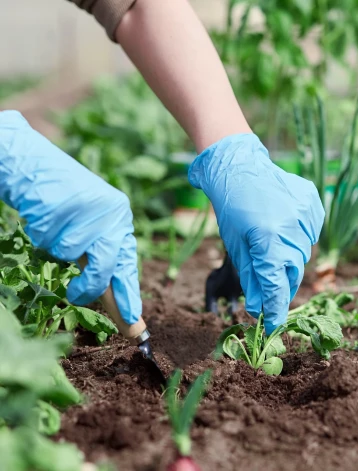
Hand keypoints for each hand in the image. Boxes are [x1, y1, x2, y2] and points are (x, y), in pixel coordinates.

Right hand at [0, 111, 141, 323]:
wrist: (33, 165)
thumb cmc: (62, 202)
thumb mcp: (89, 227)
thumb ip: (100, 256)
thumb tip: (107, 296)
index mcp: (121, 218)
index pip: (127, 263)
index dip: (128, 294)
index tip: (133, 323)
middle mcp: (113, 212)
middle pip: (106, 264)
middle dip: (90, 286)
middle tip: (76, 296)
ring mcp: (90, 207)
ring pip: (71, 252)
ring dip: (56, 247)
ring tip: (54, 225)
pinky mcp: (65, 203)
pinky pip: (49, 238)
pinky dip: (41, 233)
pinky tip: (43, 214)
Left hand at [189, 134, 323, 333]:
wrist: (239, 166)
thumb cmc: (232, 208)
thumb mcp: (236, 246)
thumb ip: (252, 278)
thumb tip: (259, 308)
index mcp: (267, 239)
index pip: (276, 285)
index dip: (275, 309)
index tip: (273, 324)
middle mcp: (291, 227)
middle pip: (293, 272)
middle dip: (282, 283)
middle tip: (272, 288)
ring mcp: (305, 213)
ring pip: (303, 253)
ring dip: (290, 258)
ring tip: (273, 244)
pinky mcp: (313, 203)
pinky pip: (311, 233)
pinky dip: (299, 237)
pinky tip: (284, 226)